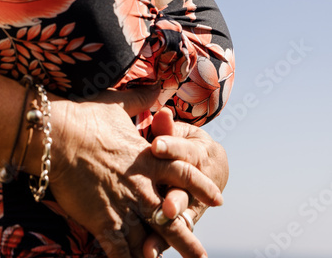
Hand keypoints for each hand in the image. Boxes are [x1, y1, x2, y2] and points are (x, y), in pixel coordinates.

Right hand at [48, 89, 222, 257]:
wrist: (58, 135)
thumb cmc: (85, 116)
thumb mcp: (117, 103)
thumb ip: (140, 99)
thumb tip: (157, 86)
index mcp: (147, 157)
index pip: (183, 173)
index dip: (201, 187)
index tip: (217, 199)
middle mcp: (142, 184)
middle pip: (173, 215)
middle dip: (188, 236)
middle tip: (203, 254)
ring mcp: (125, 205)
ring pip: (151, 236)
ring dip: (161, 252)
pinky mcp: (104, 221)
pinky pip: (120, 250)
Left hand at [141, 108, 228, 257]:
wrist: (208, 168)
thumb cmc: (182, 143)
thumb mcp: (178, 132)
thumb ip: (168, 126)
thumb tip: (162, 110)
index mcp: (198, 155)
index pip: (185, 151)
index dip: (171, 147)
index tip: (155, 145)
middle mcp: (198, 185)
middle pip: (187, 193)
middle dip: (175, 201)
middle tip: (164, 208)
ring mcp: (191, 207)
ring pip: (180, 221)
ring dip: (166, 234)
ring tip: (149, 249)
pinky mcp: (182, 223)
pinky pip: (170, 237)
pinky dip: (159, 246)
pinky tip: (145, 255)